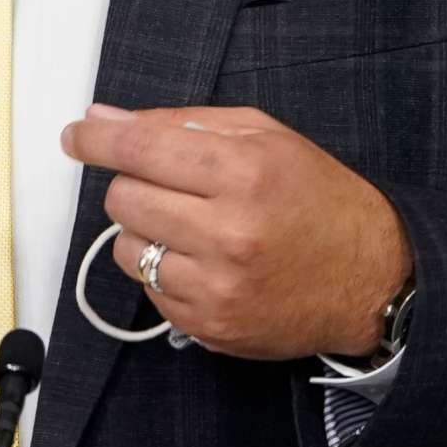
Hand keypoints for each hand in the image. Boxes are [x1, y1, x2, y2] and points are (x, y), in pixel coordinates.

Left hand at [59, 103, 411, 361]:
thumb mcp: (265, 136)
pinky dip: (164, 272)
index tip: (75, 135)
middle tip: (166, 183)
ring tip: (190, 226)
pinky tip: (204, 261)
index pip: (141, 148)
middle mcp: (227, 230)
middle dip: (133, 183)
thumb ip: (182, 122)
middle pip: (123, 198)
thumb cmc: (319, 198)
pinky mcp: (210, 327)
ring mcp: (216, 286)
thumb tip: (106, 120)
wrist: (371, 277)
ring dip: (145, 231)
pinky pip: (150, 292)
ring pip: (126, 249)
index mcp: (242, 171)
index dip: (96, 139)